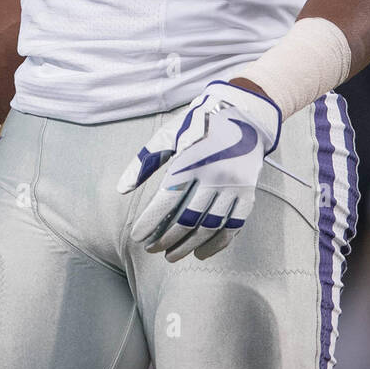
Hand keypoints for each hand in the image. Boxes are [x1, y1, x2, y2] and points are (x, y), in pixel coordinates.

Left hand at [117, 81, 280, 262]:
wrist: (244, 112)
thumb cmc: (199, 123)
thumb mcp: (168, 135)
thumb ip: (144, 162)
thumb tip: (121, 189)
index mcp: (191, 161)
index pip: (167, 200)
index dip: (151, 222)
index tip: (138, 237)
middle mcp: (213, 176)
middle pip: (187, 219)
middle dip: (166, 239)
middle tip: (152, 249)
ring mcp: (233, 186)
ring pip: (208, 227)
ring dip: (188, 246)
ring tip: (171, 256)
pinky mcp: (247, 193)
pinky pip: (233, 226)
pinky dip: (217, 244)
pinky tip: (201, 253)